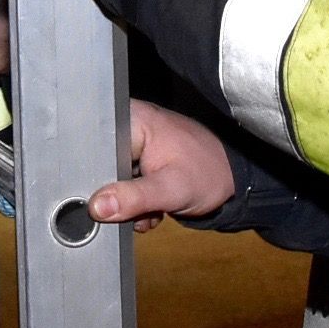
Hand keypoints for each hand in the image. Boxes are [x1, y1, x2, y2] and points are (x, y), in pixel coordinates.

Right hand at [90, 98, 236, 231]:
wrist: (234, 184)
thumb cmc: (209, 174)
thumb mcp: (170, 188)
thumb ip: (134, 197)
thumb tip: (98, 206)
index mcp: (133, 118)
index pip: (94, 143)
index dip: (94, 174)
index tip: (105, 198)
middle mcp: (129, 126)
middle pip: (100, 164)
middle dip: (114, 194)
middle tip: (136, 208)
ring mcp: (134, 146)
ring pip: (110, 179)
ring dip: (127, 202)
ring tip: (149, 209)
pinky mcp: (139, 162)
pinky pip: (123, 185)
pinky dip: (134, 202)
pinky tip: (152, 209)